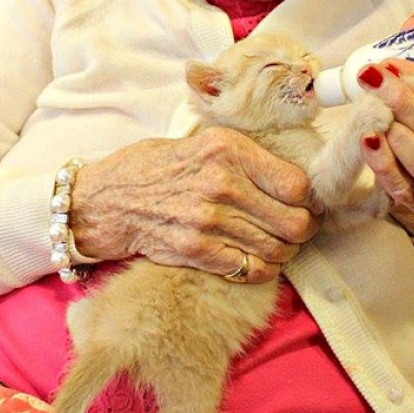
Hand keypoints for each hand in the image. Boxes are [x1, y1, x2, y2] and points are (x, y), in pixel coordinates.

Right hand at [68, 128, 319, 281]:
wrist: (106, 200)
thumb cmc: (154, 168)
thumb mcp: (200, 142)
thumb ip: (243, 156)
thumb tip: (292, 177)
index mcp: (227, 149)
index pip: (296, 183)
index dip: (307, 200)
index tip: (304, 204)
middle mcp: (222, 182)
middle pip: (293, 221)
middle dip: (303, 230)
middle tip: (298, 230)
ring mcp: (208, 219)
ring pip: (276, 249)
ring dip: (284, 253)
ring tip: (277, 246)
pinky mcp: (197, 250)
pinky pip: (250, 269)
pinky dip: (261, 270)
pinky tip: (256, 262)